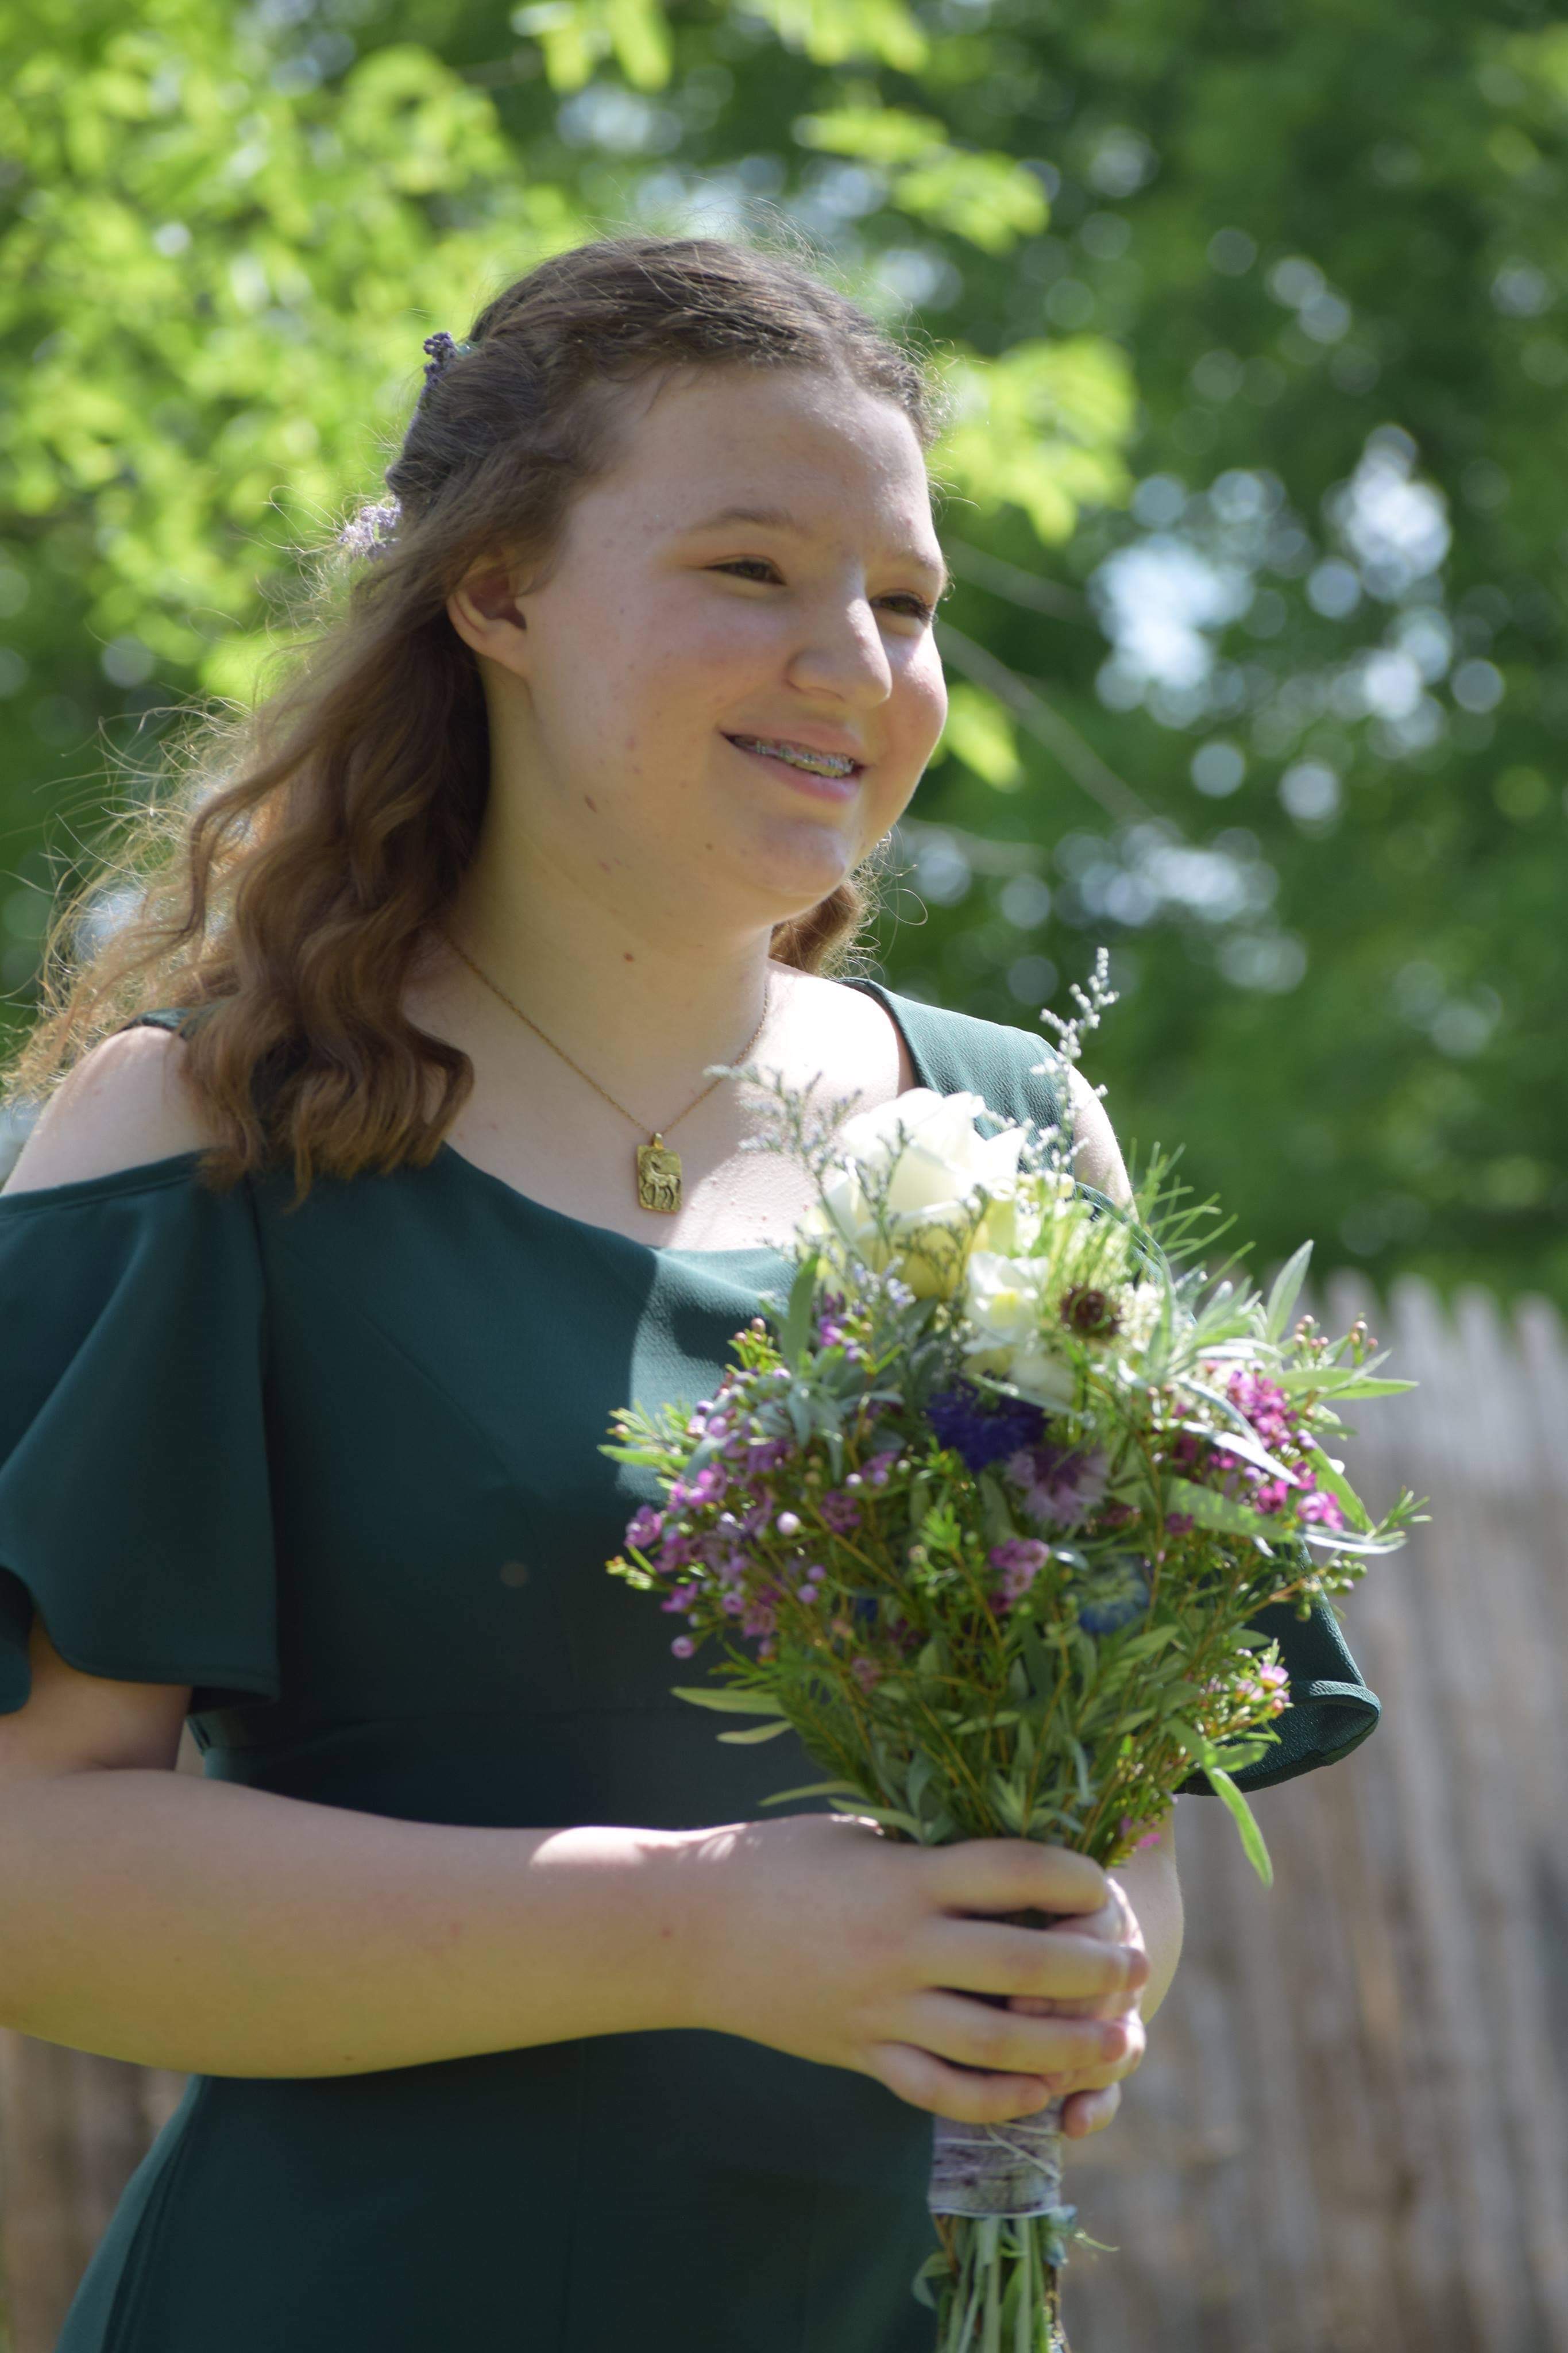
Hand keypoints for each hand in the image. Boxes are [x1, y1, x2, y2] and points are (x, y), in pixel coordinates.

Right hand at [684, 1813, 1149, 2125]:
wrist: (690, 1930)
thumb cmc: (775, 1862)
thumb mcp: (856, 1835)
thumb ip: (925, 1852)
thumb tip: (1005, 1856)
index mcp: (904, 1876)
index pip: (1012, 1869)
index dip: (1071, 1875)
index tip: (1102, 1882)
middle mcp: (900, 1945)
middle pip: (1020, 1961)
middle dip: (1091, 1969)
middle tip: (1136, 1968)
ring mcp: (881, 2008)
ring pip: (994, 2040)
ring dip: (1065, 2045)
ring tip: (1116, 2043)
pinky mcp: (861, 2053)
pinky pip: (941, 2090)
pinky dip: (996, 2097)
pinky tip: (1036, 2091)